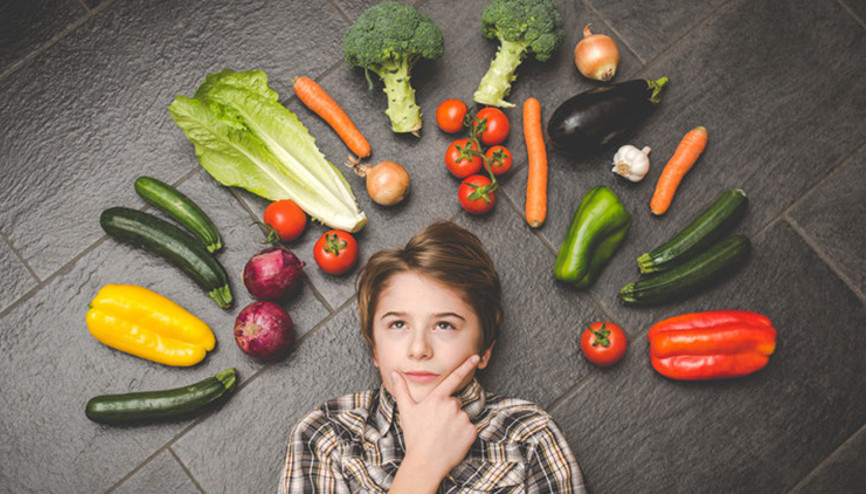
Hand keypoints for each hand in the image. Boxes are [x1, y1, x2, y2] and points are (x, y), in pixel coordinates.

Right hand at [387, 355, 479, 492]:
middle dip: (448, 411)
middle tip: (436, 426)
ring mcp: (462, 419)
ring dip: (455, 424)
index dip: (465, 366)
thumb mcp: (406, 411)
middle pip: (455, 403)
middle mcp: (452, 406)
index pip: (453, 378)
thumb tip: (394, 373)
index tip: (475, 357)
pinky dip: (463, 434)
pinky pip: (469, 429)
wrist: (425, 463)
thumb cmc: (414, 437)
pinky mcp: (471, 431)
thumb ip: (402, 389)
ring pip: (462, 416)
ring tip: (442, 436)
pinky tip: (451, 442)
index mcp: (437, 399)